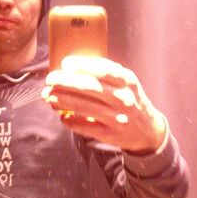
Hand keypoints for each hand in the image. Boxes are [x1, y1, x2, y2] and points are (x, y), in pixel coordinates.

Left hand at [43, 56, 165, 153]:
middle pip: (90, 88)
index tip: (65, 63)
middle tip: (50, 79)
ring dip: (63, 101)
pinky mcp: (110, 135)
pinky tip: (62, 116)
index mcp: (127, 81)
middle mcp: (124, 98)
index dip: (83, 65)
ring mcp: (117, 118)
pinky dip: (71, 121)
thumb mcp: (126, 83)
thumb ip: (105, 74)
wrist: (148, 130)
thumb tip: (70, 67)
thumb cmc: (130, 99)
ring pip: (85, 107)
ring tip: (48, 96)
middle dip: (66, 82)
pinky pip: (86, 127)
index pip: (104, 70)